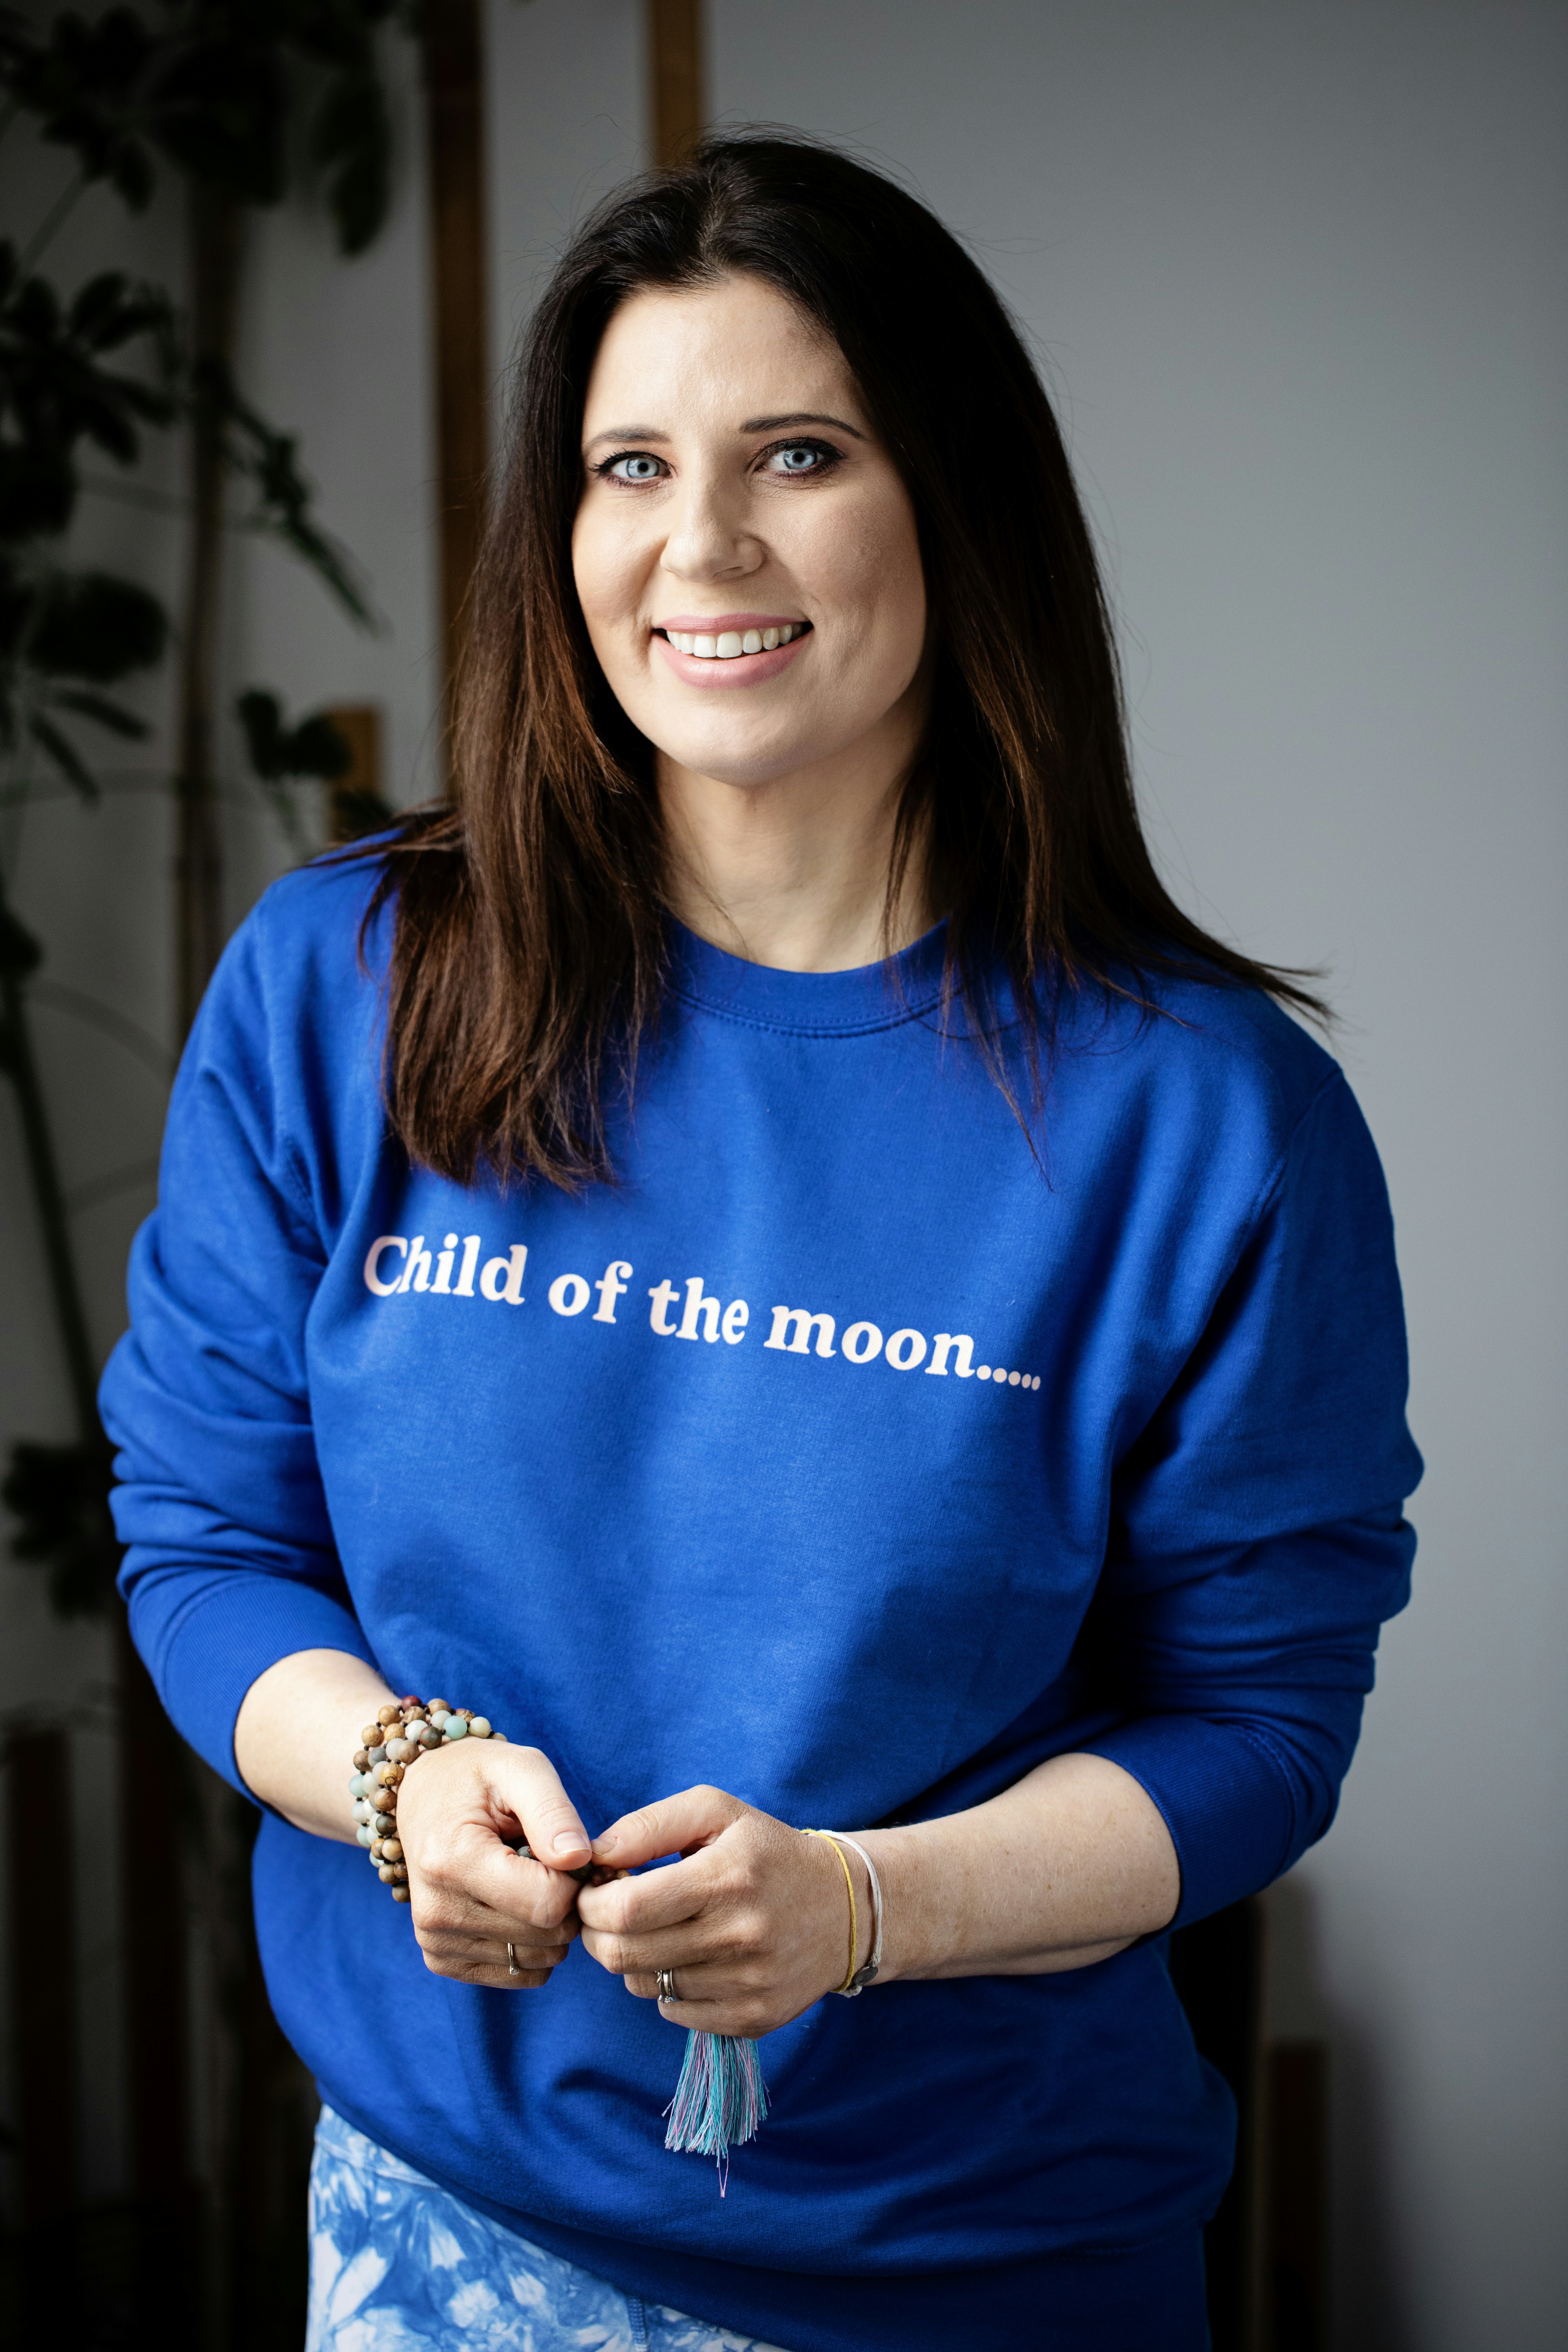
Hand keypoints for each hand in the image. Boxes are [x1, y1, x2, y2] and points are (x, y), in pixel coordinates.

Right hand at [393, 1738, 595, 1989]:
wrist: (422, 1795)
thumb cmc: (479, 1778)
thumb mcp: (521, 1768)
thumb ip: (553, 1811)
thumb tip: (580, 1859)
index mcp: (453, 1860)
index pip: (547, 1903)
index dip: (574, 1878)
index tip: (563, 1850)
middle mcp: (436, 1911)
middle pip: (545, 1936)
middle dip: (566, 1902)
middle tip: (548, 1863)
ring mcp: (435, 1941)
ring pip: (535, 1961)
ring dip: (550, 1925)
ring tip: (527, 1879)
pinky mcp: (440, 1959)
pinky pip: (517, 1975)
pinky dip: (530, 1945)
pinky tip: (513, 1904)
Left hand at [575, 1786, 864, 2036]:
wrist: (843, 1909)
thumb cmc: (765, 1852)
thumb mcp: (715, 1812)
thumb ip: (648, 1826)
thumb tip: (593, 1855)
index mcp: (727, 1878)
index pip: (627, 1908)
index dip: (592, 1902)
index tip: (593, 1890)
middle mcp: (740, 1936)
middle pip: (626, 1954)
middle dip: (598, 1934)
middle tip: (605, 1915)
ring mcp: (749, 1984)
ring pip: (644, 1985)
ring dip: (633, 1960)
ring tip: (656, 1931)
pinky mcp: (754, 2019)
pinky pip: (674, 2013)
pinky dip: (666, 1988)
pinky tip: (688, 1958)